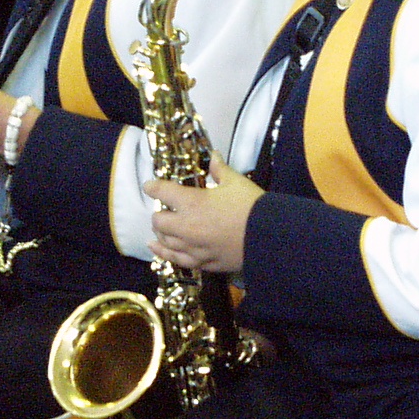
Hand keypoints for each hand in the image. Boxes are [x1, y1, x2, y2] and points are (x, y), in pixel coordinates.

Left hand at [147, 155, 259, 272]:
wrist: (268, 237)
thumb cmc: (251, 205)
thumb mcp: (236, 182)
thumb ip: (220, 169)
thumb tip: (213, 155)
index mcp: (192, 202)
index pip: (163, 192)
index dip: (153, 187)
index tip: (149, 186)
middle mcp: (186, 226)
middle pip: (159, 221)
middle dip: (158, 215)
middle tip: (165, 211)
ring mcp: (193, 247)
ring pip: (165, 242)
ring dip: (161, 234)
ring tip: (161, 231)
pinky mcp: (203, 262)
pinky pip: (177, 260)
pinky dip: (165, 254)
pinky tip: (158, 250)